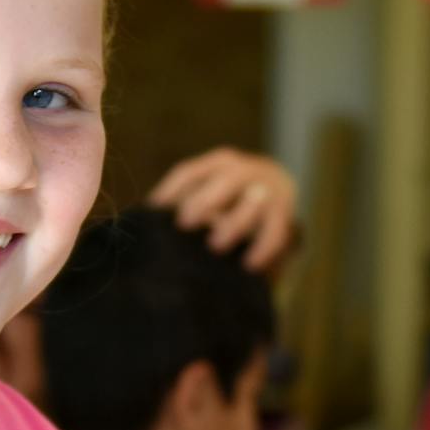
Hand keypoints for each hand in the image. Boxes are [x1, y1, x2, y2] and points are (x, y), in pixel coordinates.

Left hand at [149, 148, 300, 269]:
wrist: (276, 184)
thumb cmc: (228, 195)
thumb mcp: (208, 189)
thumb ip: (183, 202)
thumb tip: (146, 223)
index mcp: (217, 164)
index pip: (190, 173)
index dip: (172, 191)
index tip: (156, 212)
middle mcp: (243, 171)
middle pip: (225, 181)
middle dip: (204, 202)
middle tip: (184, 225)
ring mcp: (266, 190)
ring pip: (253, 202)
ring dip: (234, 223)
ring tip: (215, 246)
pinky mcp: (283, 214)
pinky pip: (276, 231)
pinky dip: (263, 248)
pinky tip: (249, 265)